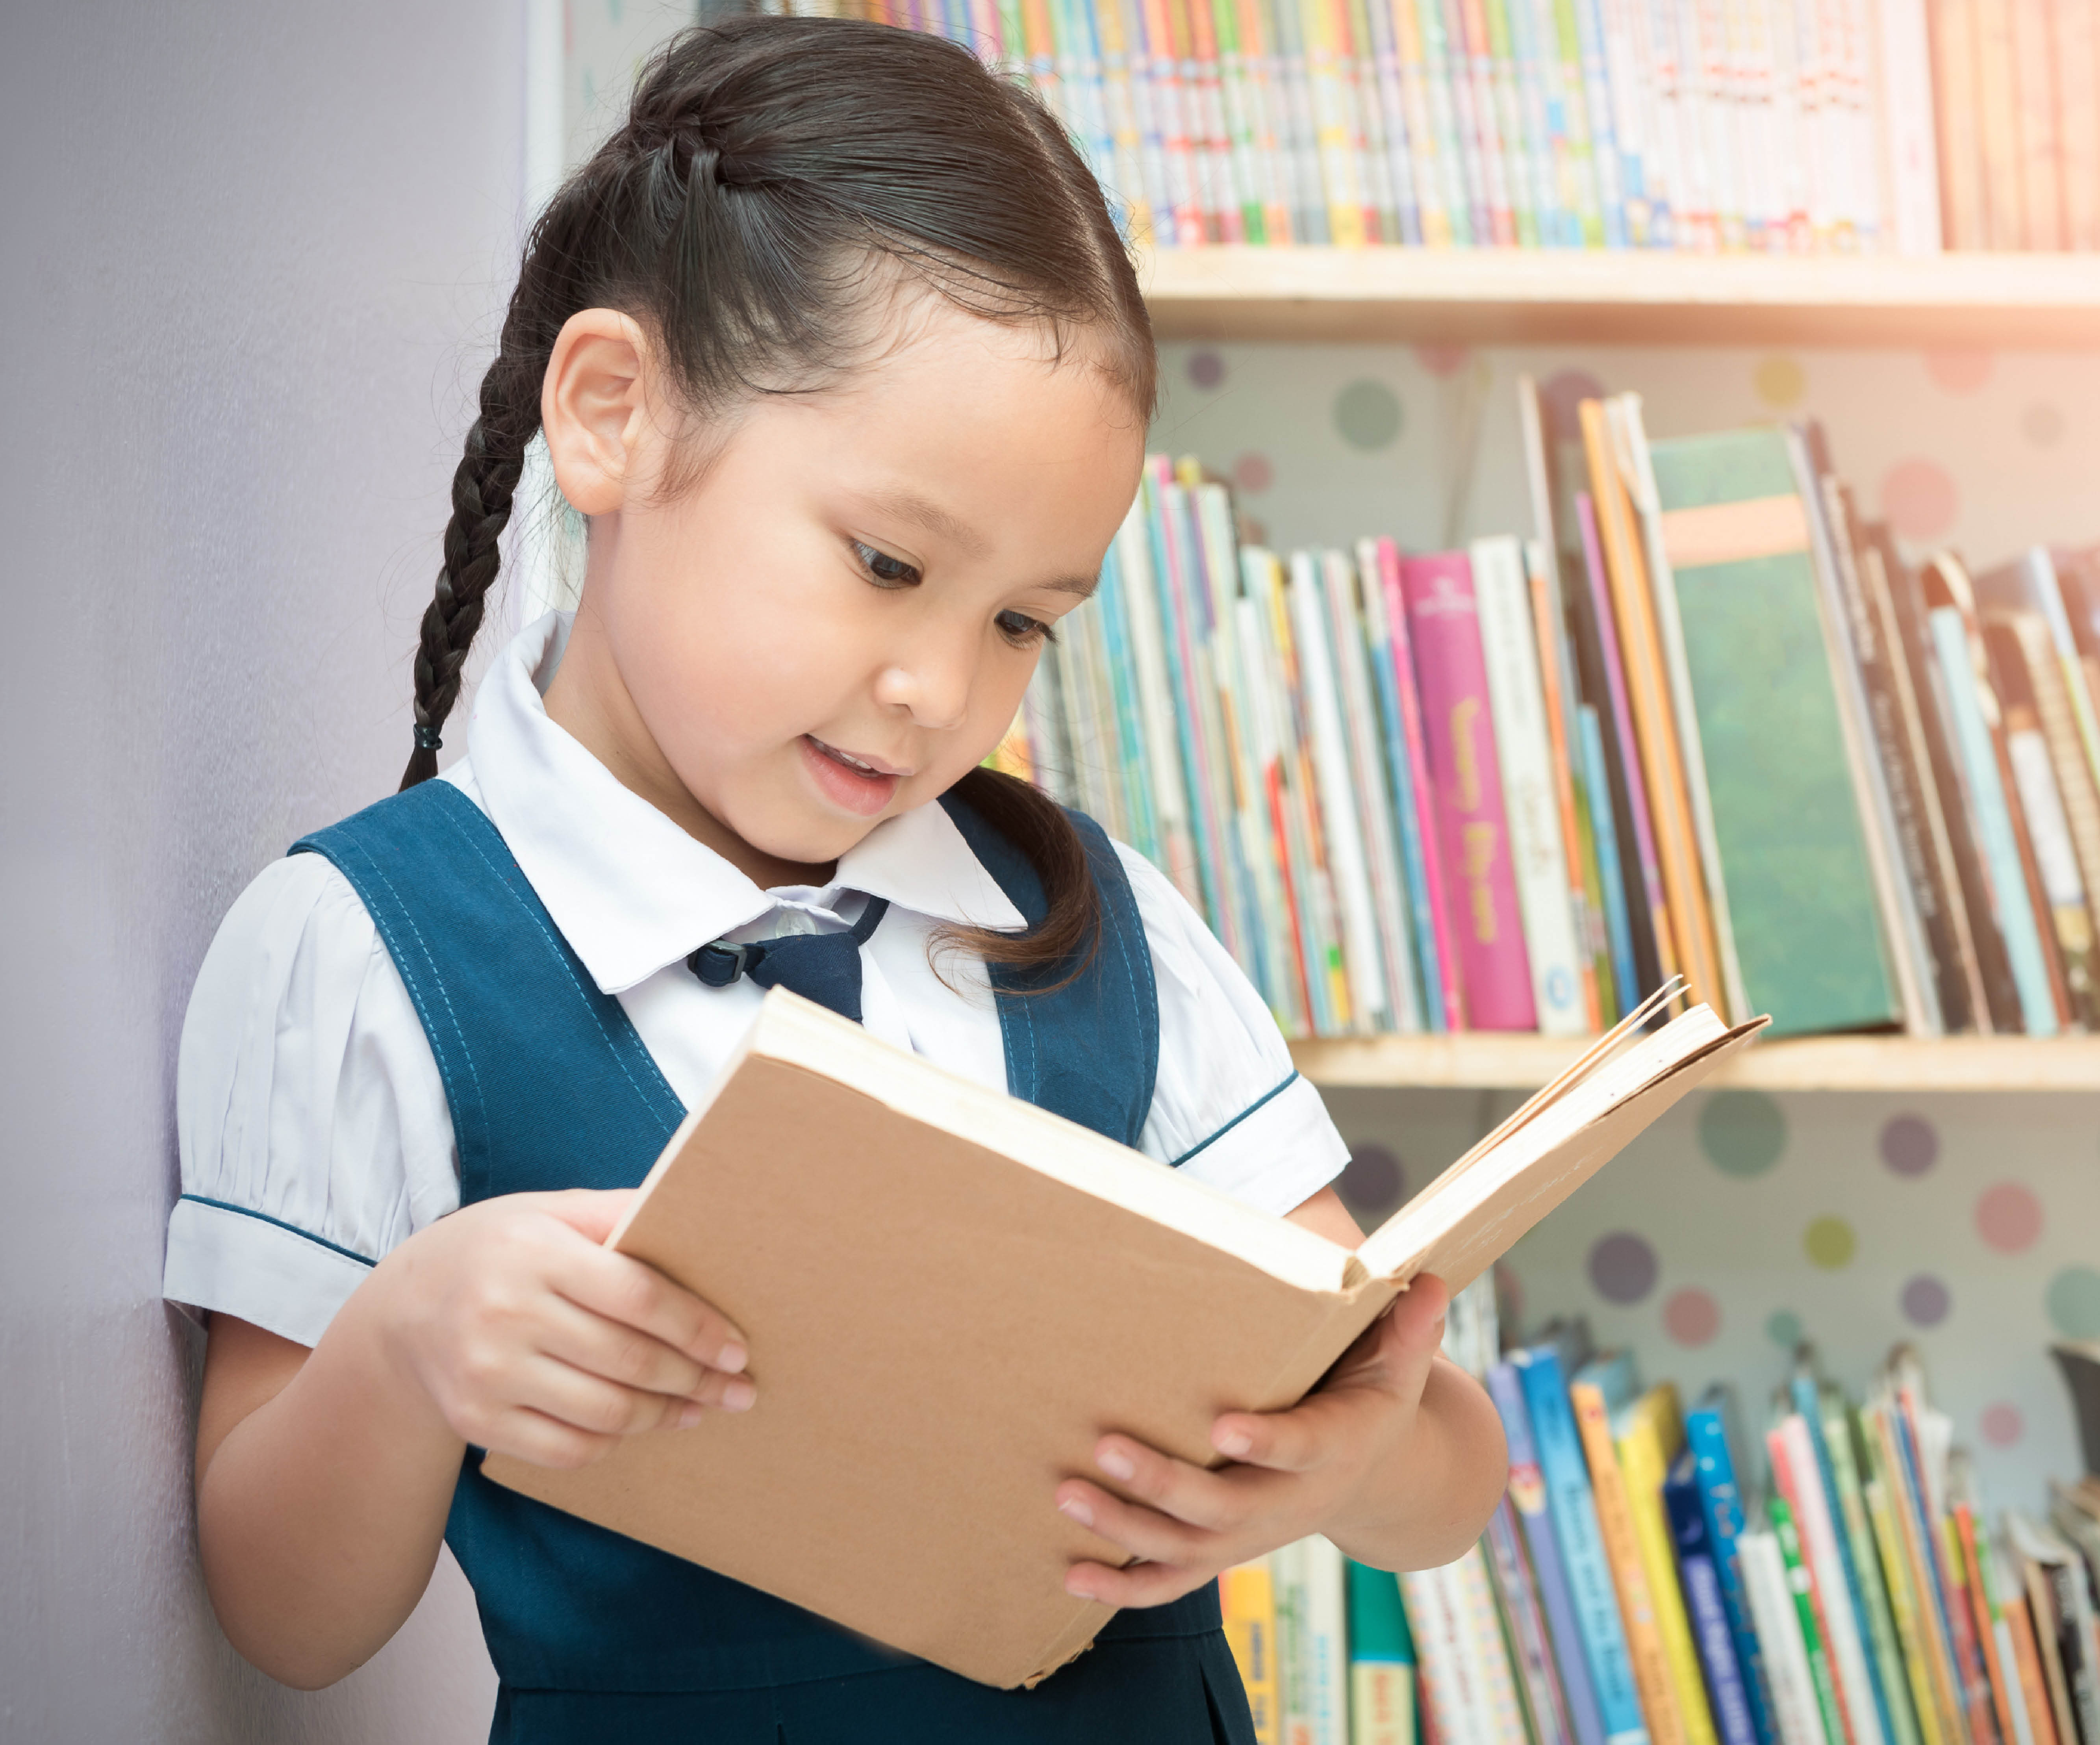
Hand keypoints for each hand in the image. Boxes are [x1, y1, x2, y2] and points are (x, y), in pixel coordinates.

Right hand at [368, 1188, 753, 1470]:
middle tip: (738, 1388)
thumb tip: (697, 1214)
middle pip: (628, 1361)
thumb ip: (618, 1215)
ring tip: (699, 1408)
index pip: (638, 1297)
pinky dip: (615, 1442)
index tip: (738, 1349)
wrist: (405, 1309)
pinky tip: (640, 1426)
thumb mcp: (549, 1212)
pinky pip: (567, 1448)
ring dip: (665, 1416)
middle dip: (696, 1379)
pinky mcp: (476, 1422)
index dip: (698, 1328)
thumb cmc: (499, 1251)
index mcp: (533, 1253)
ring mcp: (486, 1375)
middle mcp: (504, 1315)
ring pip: (605, 1412)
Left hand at [1053, 1274, 1451, 1606]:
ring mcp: (1255, 1536)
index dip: (1267, 1444)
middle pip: (1226, 1508)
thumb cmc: (1373, 1402)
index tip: (1223, 1427)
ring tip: (1066, 1496)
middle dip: (1164, 1484)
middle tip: (1103, 1449)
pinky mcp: (1227, 1554)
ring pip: (1188, 1549)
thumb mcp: (1399, 1368)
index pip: (1301, 1449)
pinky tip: (1072, 1577)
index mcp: (1334, 1449)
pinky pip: (1175, 1581)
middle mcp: (1292, 1503)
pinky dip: (1125, 1587)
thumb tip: (1432, 1280)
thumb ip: (1409, 1329)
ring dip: (1125, 1531)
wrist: (1372, 1481)